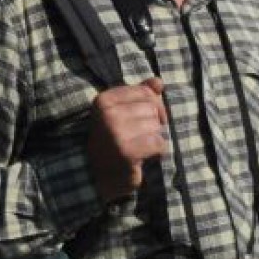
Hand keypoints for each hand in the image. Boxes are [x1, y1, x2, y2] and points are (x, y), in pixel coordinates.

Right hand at [87, 77, 167, 201]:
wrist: (100, 176)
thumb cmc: (115, 141)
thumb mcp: (124, 113)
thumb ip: (141, 95)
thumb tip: (158, 82)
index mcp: (104, 100)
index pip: (146, 92)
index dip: (153, 107)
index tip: (141, 121)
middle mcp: (107, 114)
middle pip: (153, 109)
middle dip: (153, 125)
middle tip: (138, 138)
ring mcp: (115, 133)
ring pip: (157, 126)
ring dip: (154, 139)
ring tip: (138, 148)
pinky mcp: (126, 151)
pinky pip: (158, 144)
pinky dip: (157, 152)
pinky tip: (144, 157)